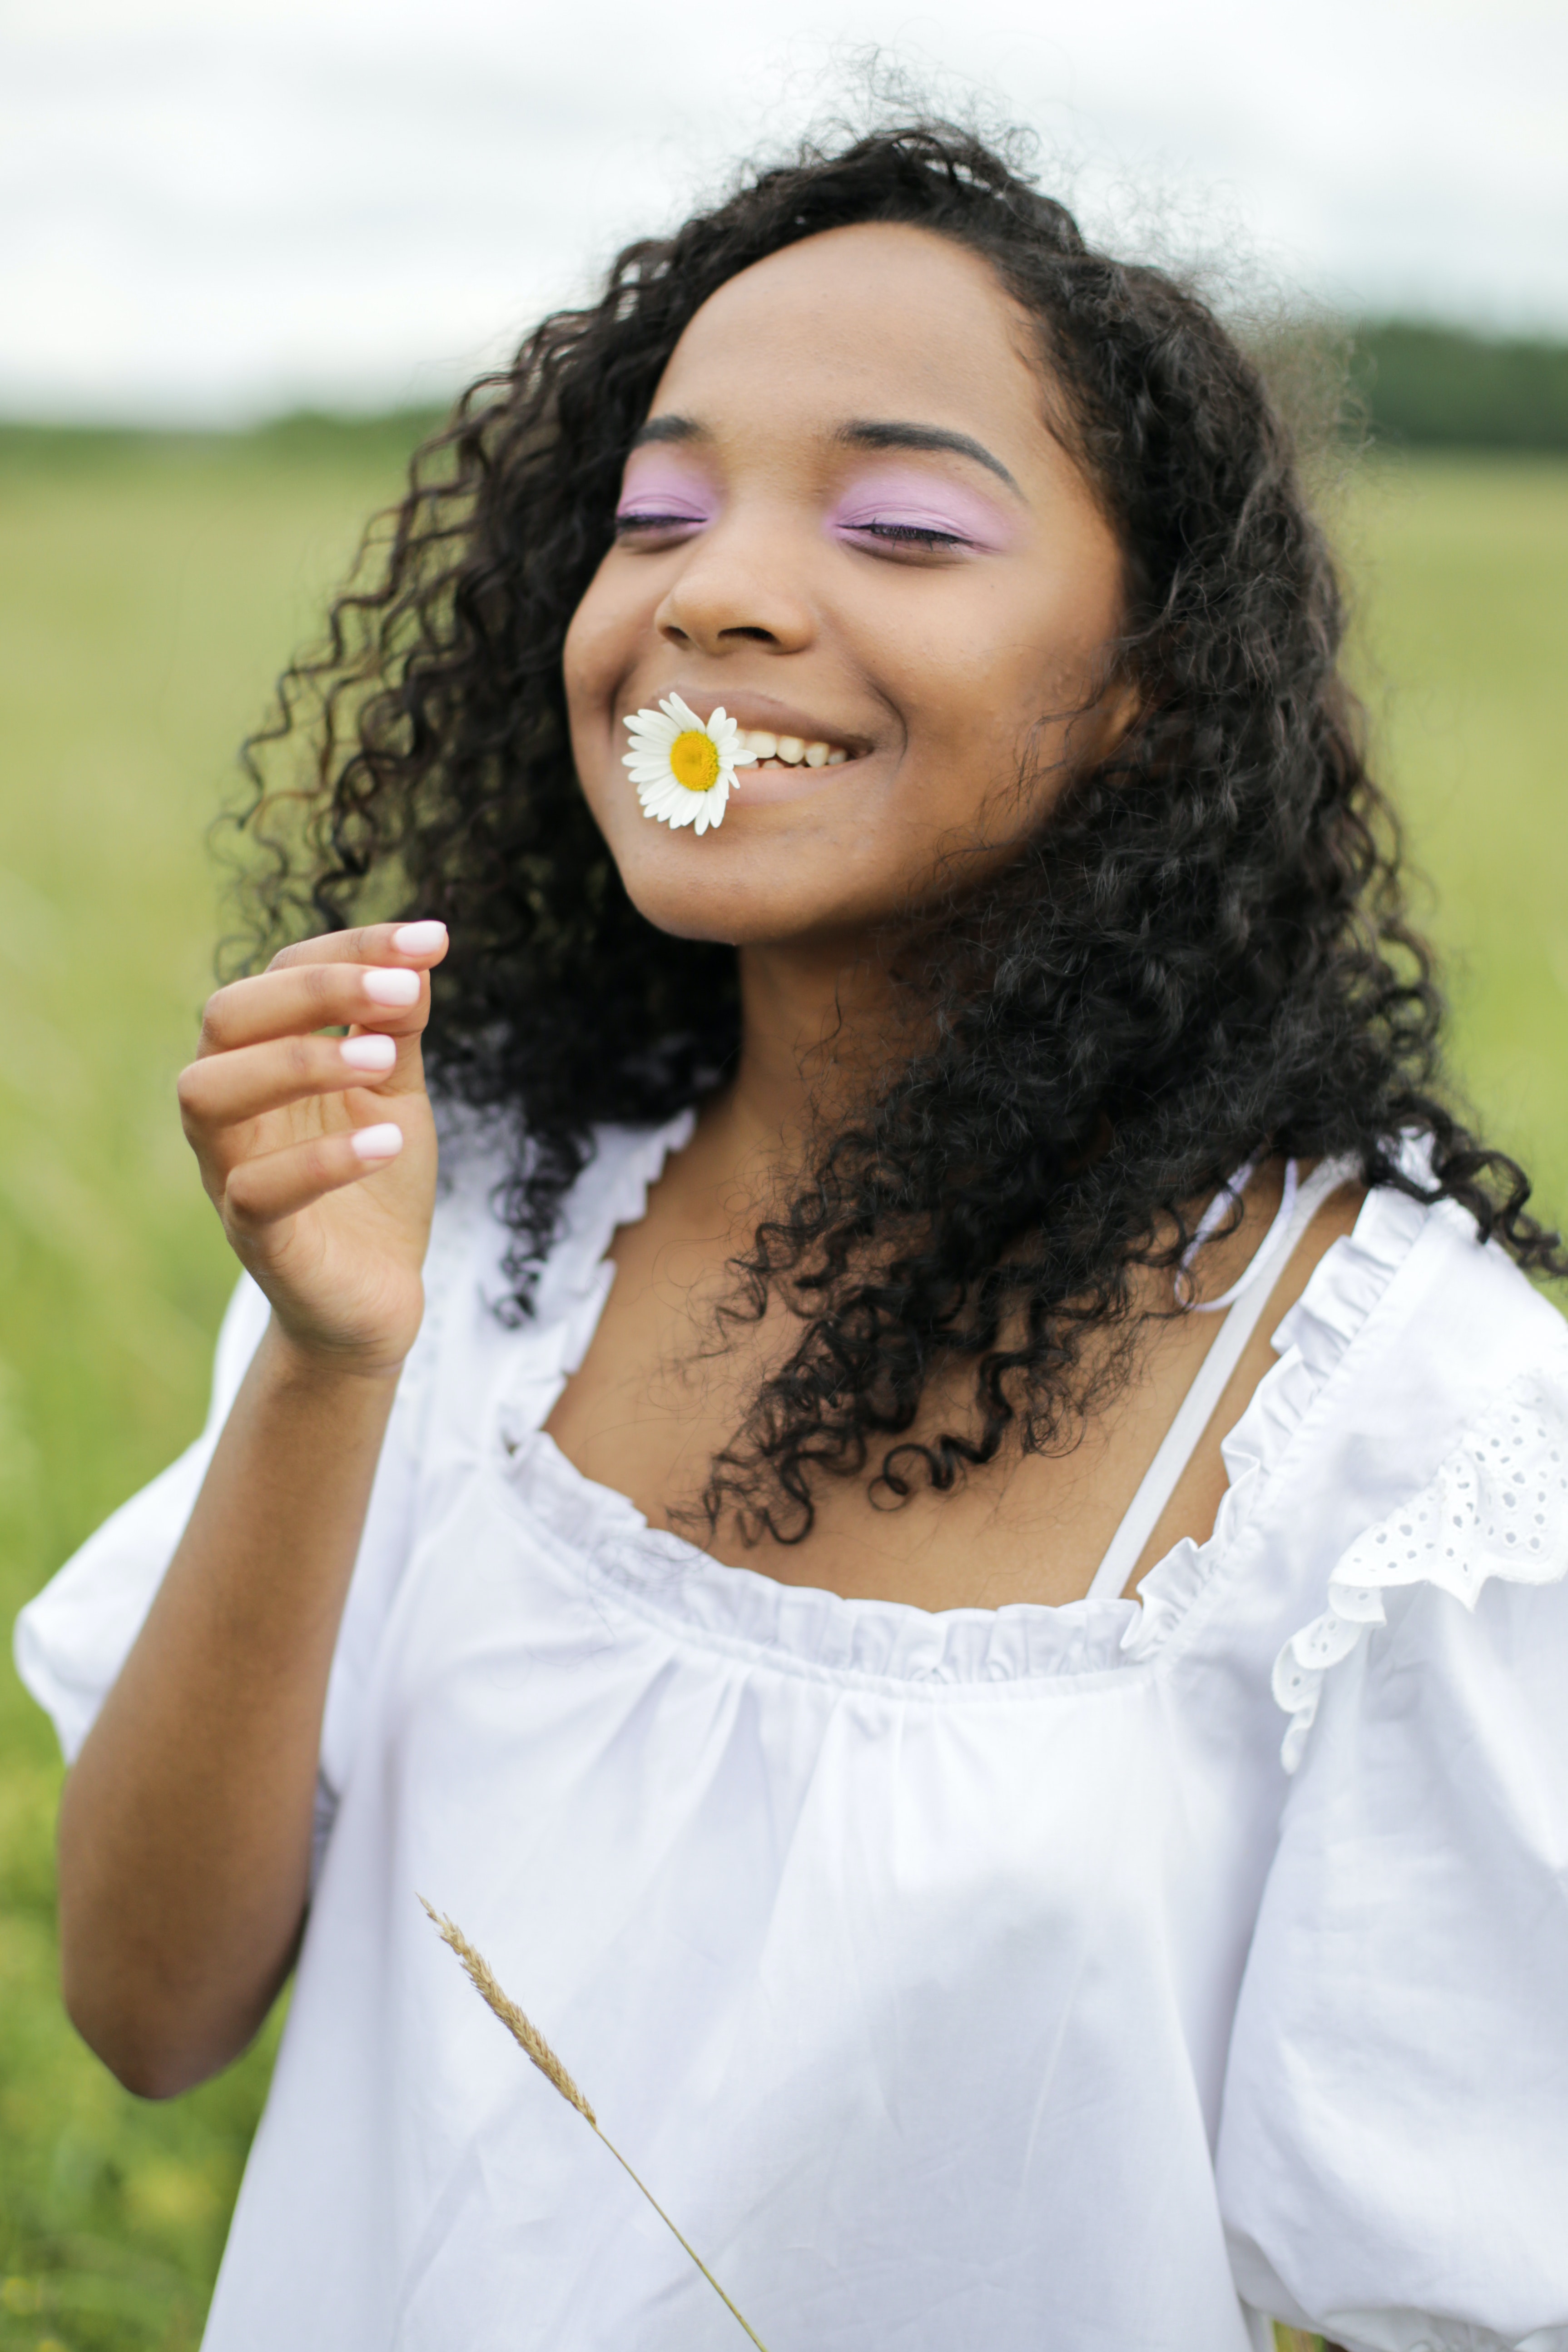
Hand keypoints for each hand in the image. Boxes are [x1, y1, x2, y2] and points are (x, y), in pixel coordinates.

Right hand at [178, 920, 449, 1376]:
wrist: (378, 1292)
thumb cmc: (377, 1179)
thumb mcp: (396, 1091)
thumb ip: (398, 1028)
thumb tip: (420, 950)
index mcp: (261, 1057)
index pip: (283, 973)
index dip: (354, 947)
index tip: (433, 940)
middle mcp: (230, 1106)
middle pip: (226, 1017)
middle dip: (314, 991)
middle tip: (404, 995)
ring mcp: (229, 1170)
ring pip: (209, 1094)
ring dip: (297, 1063)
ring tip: (384, 1062)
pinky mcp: (254, 1236)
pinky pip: (256, 1189)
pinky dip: (322, 1159)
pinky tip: (388, 1141)